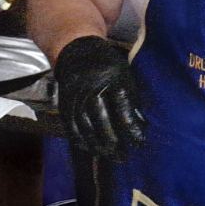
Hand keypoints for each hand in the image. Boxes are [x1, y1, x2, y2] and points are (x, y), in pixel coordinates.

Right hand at [54, 36, 145, 157]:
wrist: (76, 49)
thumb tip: (140, 126)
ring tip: (109, 156)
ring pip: (85, 124)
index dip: (131, 127)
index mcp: (111, 76)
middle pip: (101, 118)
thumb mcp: (124, 74)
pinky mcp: (64, 101)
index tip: (139, 142)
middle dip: (114, 141)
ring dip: (97, 144)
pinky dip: (80, 139)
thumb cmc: (107, 64)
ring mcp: (75, 94)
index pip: (122, 106)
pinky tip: (90, 148)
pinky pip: (70, 124)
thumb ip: (131, 98)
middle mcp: (91, 85)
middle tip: (124, 156)